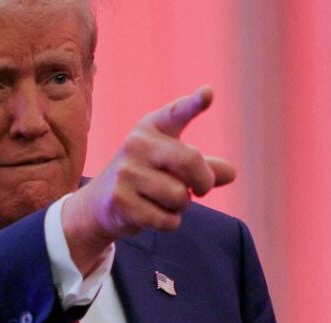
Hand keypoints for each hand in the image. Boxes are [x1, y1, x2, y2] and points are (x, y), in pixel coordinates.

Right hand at [62, 86, 235, 274]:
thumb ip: (204, 167)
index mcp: (152, 128)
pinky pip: (165, 219)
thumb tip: (230, 173)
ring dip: (181, 206)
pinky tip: (153, 215)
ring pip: (179, 196)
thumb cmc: (146, 178)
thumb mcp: (173, 166)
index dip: (194, 103)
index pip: (176, 113)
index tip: (209, 92)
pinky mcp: (121, 201)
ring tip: (164, 201)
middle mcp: (137, 144)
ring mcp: (126, 173)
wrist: (100, 203)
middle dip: (204, 182)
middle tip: (201, 190)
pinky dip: (169, 222)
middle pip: (190, 161)